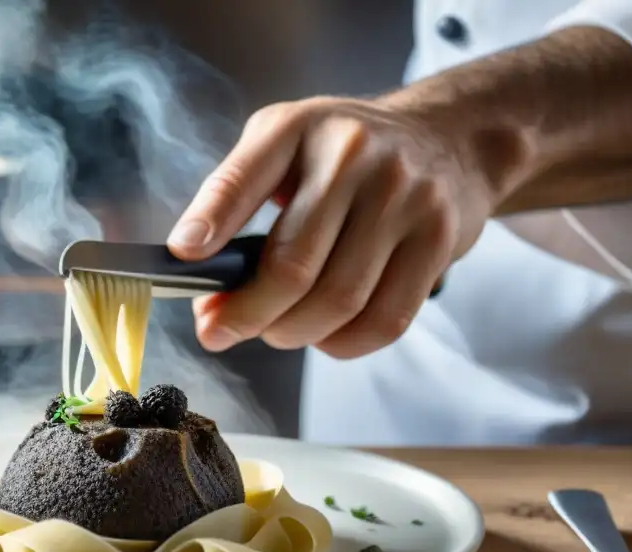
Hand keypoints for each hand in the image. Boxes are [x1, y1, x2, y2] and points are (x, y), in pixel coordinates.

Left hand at [167, 96, 494, 357]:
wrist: (447, 139)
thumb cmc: (345, 156)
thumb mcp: (284, 146)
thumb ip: (236, 199)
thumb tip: (197, 274)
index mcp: (299, 128)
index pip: (244, 178)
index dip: (211, 221)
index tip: (184, 257)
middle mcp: (355, 155)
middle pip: (293, 266)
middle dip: (246, 314)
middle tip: (220, 331)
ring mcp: (405, 198)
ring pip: (338, 300)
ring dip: (292, 333)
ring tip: (275, 330)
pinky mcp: (438, 239)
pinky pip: (384, 319)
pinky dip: (342, 344)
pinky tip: (323, 334)